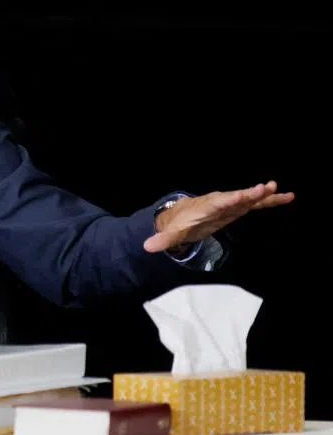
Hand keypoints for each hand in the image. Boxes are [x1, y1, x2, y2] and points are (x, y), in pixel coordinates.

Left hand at [143, 181, 294, 253]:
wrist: (181, 215)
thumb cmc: (178, 223)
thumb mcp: (170, 233)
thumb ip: (161, 240)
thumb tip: (146, 247)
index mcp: (205, 207)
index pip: (219, 202)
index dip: (232, 199)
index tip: (244, 194)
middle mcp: (220, 202)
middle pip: (237, 197)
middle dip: (250, 193)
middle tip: (267, 187)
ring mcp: (230, 204)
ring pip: (250, 199)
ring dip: (265, 196)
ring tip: (286, 193)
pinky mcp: (237, 208)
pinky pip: (255, 204)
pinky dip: (269, 201)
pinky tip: (287, 197)